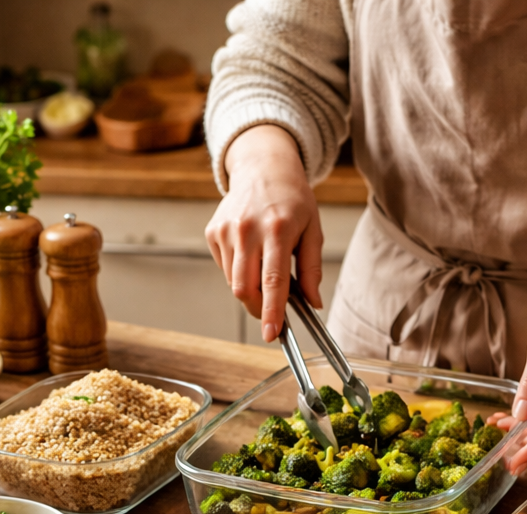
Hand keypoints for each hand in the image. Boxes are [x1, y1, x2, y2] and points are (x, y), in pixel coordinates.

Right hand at [205, 124, 323, 341]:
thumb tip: (314, 303)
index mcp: (277, 229)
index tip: (272, 334)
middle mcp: (248, 229)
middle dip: (258, 308)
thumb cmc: (292, 199)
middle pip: (245, 288)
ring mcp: (226, 230)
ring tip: (264, 267)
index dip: (272, 311)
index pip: (273, 280)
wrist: (263, 166)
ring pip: (234, 283)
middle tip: (272, 310)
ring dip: (250, 289)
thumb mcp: (313, 229)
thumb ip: (312, 268)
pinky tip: (250, 253)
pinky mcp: (213, 232)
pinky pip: (225, 269)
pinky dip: (239, 272)